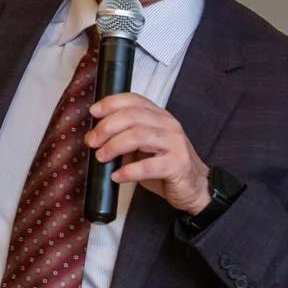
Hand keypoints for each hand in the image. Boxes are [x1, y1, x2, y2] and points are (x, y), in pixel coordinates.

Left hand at [85, 93, 210, 214]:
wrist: (194, 188)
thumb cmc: (166, 167)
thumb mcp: (143, 148)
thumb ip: (125, 138)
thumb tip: (97, 137)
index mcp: (159, 116)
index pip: (134, 100)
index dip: (111, 103)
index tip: (94, 112)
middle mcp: (168, 125)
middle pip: (133, 116)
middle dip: (107, 127)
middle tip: (92, 141)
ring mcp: (175, 143)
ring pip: (139, 136)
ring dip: (115, 146)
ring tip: (102, 157)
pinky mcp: (178, 164)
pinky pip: (149, 166)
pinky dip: (129, 171)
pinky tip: (117, 176)